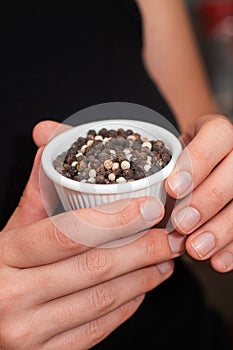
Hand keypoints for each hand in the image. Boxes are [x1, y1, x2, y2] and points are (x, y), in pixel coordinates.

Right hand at [0, 121, 185, 349]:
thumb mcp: (10, 231)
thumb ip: (35, 192)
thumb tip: (50, 142)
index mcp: (4, 256)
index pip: (67, 234)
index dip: (114, 220)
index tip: (150, 209)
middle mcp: (11, 297)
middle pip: (93, 268)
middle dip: (141, 250)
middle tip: (168, 236)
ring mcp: (27, 333)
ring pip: (100, 301)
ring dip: (141, 279)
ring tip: (163, 262)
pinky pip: (95, 331)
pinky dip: (124, 308)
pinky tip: (141, 290)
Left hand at [166, 115, 232, 272]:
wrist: (197, 170)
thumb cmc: (178, 164)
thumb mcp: (168, 157)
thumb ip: (163, 171)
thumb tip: (142, 203)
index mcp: (218, 133)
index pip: (217, 137)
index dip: (197, 164)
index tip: (172, 189)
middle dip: (207, 202)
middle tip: (181, 225)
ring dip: (221, 230)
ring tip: (196, 249)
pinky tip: (218, 262)